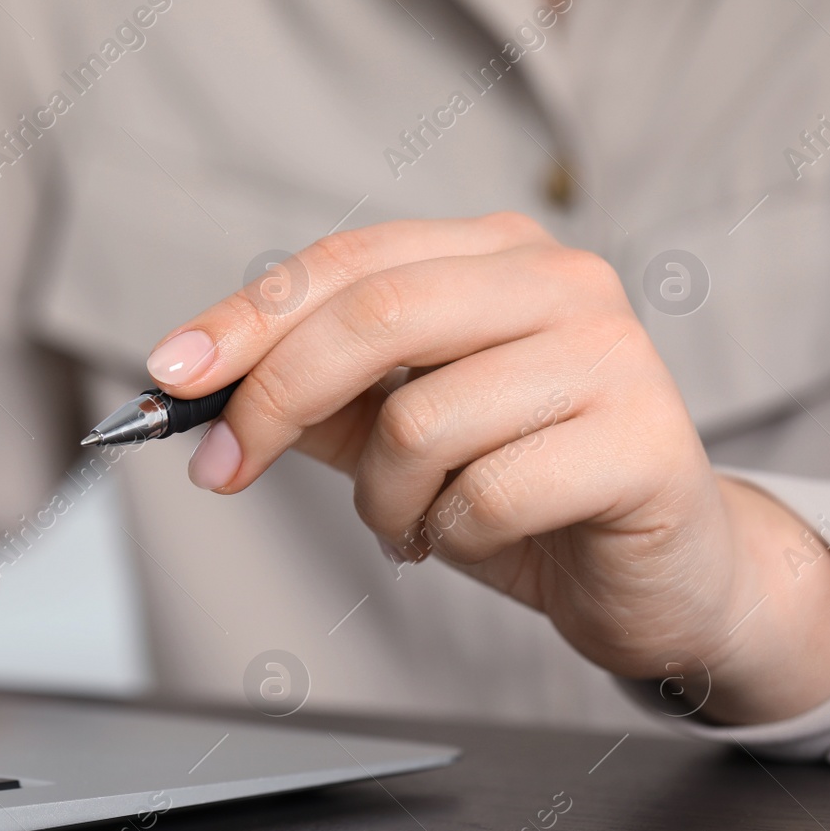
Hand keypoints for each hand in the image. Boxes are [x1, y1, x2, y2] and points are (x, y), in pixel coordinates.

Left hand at [147, 213, 829, 723]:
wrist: (660, 574)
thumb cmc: (521, 490)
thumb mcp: (397, 434)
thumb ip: (315, 400)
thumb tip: (196, 388)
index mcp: (497, 257)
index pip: (348, 263)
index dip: (247, 318)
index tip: (169, 377)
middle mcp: (562, 283)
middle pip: (376, 315)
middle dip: (273, 402)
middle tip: (221, 473)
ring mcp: (614, 357)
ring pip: (422, 420)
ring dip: (382, 499)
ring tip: (411, 523)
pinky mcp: (646, 446)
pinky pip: (485, 495)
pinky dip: (448, 535)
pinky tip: (477, 539)